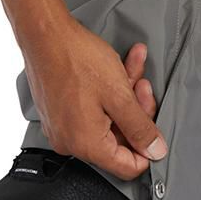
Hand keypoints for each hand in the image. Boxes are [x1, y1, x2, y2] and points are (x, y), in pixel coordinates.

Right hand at [0, 0, 166, 179]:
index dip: (147, 146)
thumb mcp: (119, 95)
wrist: (44, 33)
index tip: (152, 121)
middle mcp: (70, 141)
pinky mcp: (58, 110)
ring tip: (133, 65)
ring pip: (107, 119)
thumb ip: (140, 128)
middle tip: (142, 83)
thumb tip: (156, 152)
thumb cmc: (78, 59)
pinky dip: (107, 91)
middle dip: (136, 110)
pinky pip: (91, 109)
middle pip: (118, 140)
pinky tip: (118, 66)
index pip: (127, 166)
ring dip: (124, 94)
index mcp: (86, 144)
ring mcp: (62, 126)